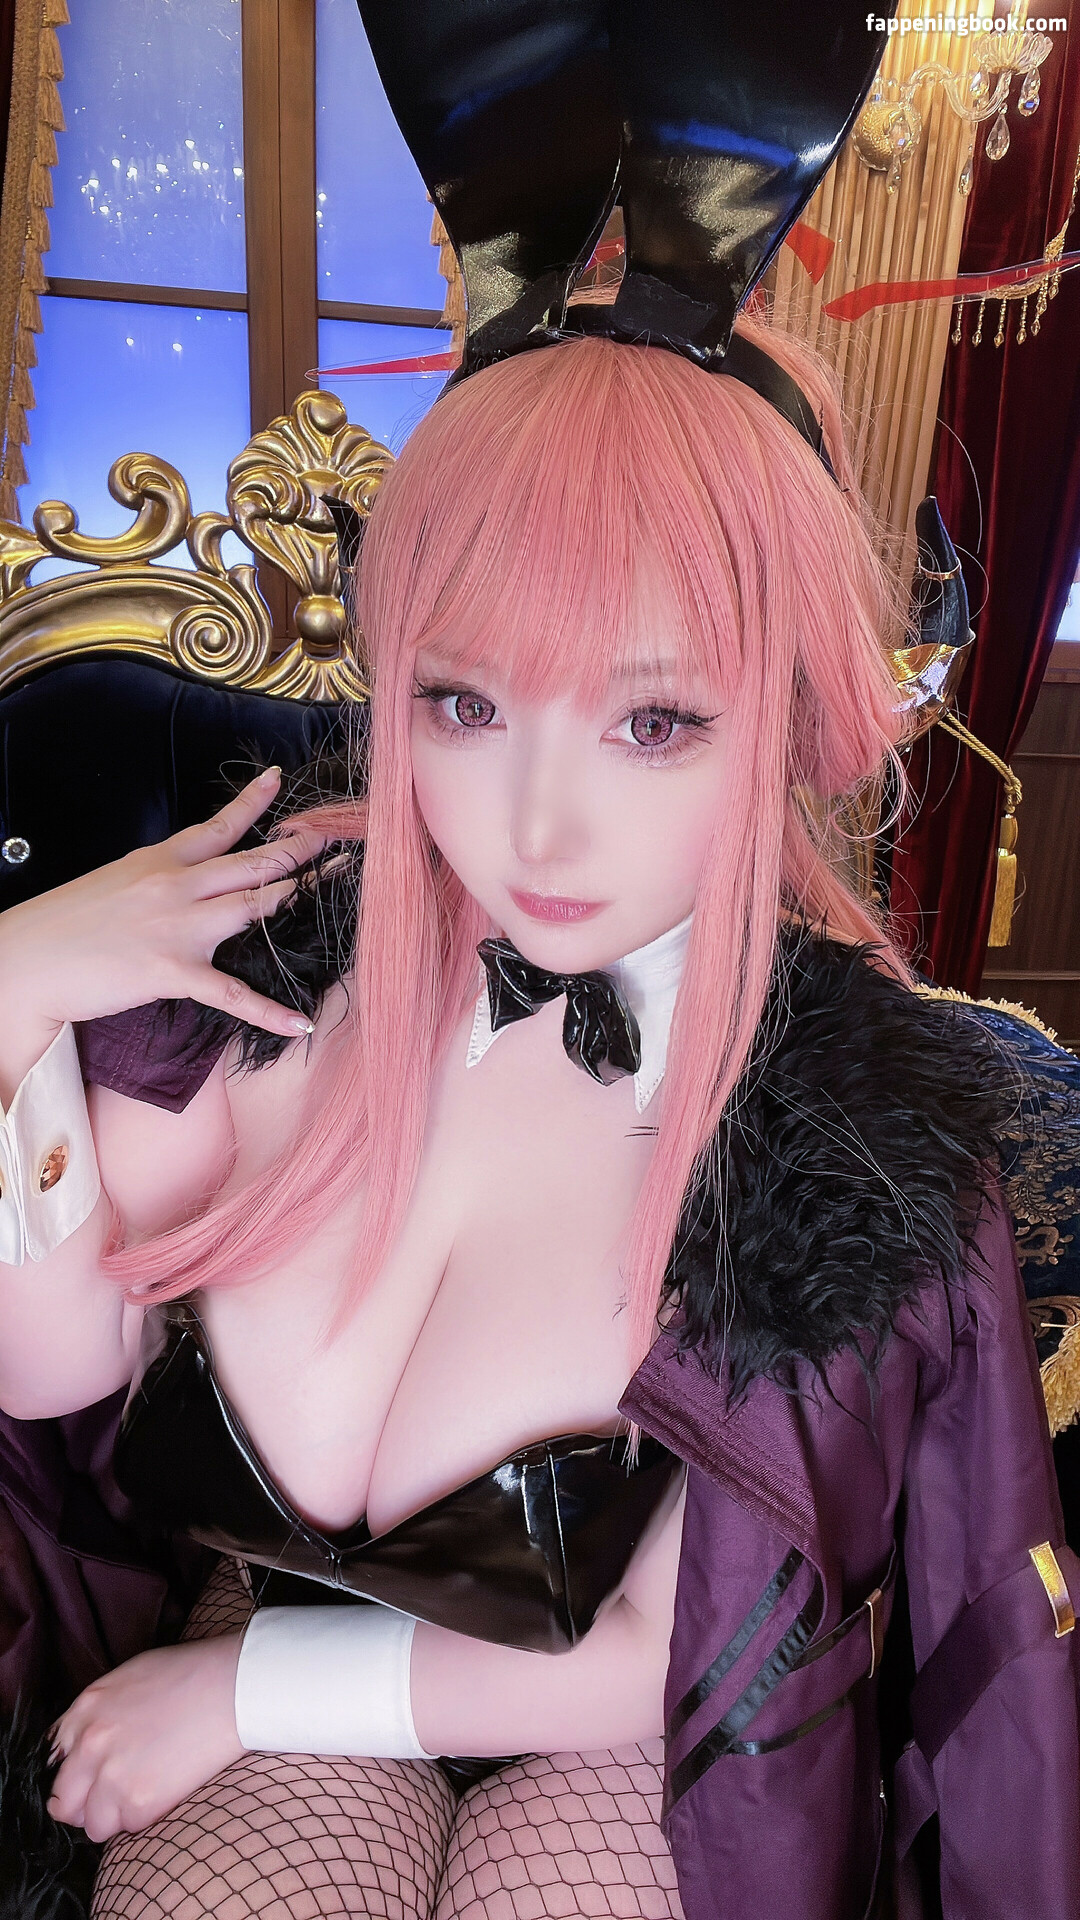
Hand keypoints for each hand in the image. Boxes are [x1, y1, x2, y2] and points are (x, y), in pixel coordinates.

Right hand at [0, 769, 326, 1038]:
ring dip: (296, 898)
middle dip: (300, 852)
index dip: (254, 801)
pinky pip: (232, 993)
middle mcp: (175, 885)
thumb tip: (188, 882)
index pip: (218, 825)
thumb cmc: (65, 924)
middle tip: (338, 843)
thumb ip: (157, 878)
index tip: (280, 779)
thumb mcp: (115, 882)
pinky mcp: (172, 971)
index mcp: (159, 860)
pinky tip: (300, 1023)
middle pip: (252, 861)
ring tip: (334, 895)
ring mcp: (177, 927)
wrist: (29, 958)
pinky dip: (269, 1011)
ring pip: (253, 906)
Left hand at [48, 1634, 245, 1841]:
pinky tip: (165, 1791)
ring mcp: (112, 1776)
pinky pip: (128, 1827)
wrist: (232, 1687)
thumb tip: (85, 1746)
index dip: (74, 1773)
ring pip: (93, 1824)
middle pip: (63, 1801)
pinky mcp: (139, 1802)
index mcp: (85, 1710)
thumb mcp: (127, 1679)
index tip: (90, 1778)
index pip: (53, 1761)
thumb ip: (97, 1714)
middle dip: (85, 1803)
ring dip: (114, 1816)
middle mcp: (89, 1745)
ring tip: (143, 1794)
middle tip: (112, 1796)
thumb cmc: (187, 1675)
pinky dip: (144, 1817)